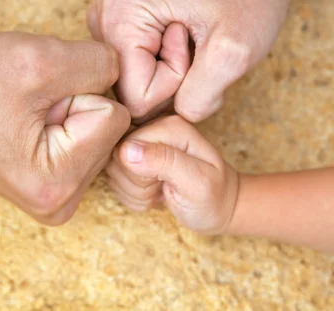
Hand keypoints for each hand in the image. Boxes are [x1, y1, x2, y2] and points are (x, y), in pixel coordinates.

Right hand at [0, 32, 129, 224]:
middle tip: (27, 105)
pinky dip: (63, 121)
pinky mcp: (53, 185)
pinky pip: (84, 140)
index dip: (77, 92)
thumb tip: (127, 75)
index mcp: (56, 184)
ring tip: (24, 112)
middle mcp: (60, 204)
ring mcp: (56, 198)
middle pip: (109, 130)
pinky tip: (27, 122)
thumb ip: (101, 64)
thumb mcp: (41, 58)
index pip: (115, 117)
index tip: (33, 98)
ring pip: (98, 132)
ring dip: (67, 110)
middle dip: (74, 103)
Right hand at [87, 0, 294, 122]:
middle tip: (197, 46)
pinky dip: (173, 77)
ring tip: (194, 43)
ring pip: (138, 94)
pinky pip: (143, 83)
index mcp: (117, 17)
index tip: (196, 47)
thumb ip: (199, 99)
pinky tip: (187, 47)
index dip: (176, 84)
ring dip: (176, 82)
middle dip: (174, 86)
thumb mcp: (234, 53)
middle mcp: (103, 24)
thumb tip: (170, 122)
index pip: (136, 99)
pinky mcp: (125, 39)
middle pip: (132, 99)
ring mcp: (111, 32)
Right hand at [106, 115, 237, 233]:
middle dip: (137, 184)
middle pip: (115, 158)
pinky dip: (133, 196)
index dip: (139, 173)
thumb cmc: (214, 196)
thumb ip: (165, 161)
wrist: (219, 207)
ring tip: (161, 192)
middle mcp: (153, 129)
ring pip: (113, 171)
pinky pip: (116, 180)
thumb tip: (126, 150)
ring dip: (135, 192)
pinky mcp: (135, 159)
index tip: (165, 182)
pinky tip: (154, 194)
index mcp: (169, 126)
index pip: (126, 146)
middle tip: (164, 189)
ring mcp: (143, 144)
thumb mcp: (197, 182)